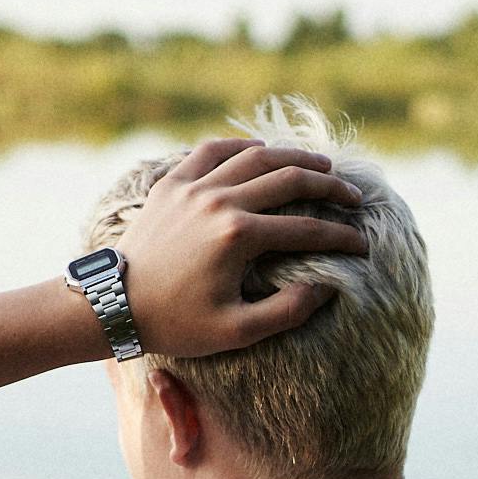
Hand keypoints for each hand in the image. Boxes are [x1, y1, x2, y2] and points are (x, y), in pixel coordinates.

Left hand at [117, 137, 369, 357]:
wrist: (114, 306)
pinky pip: (211, 150)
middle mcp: (219, 201)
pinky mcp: (171, 183)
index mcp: (239, 236)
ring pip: (255, 156)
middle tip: (353, 197)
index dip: (341, 237)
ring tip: (321, 163)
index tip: (363, 244)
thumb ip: (287, 311)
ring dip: (293, 157)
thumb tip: (325, 287)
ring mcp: (193, 187)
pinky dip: (240, 146)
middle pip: (289, 179)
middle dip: (330, 186)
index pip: (307, 229)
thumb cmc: (174, 324)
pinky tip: (260, 151)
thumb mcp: (236, 331)